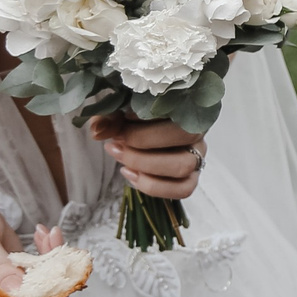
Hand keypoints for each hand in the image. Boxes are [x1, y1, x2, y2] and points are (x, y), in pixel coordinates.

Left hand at [90, 112, 206, 200]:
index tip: (124, 117)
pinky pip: (182, 189)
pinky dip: (153, 186)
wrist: (138, 138)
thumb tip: (98, 131)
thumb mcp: (120, 112)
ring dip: (146, 164)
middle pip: (185, 136)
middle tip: (116, 141)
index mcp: (186, 108)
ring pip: (183, 165)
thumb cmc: (132, 120)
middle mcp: (197, 133)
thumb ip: (110, 118)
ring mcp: (196, 157)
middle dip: (144, 140)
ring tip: (120, 158)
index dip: (149, 115)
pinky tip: (129, 174)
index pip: (178, 108)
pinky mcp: (190, 179)